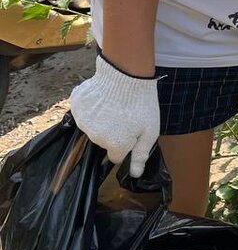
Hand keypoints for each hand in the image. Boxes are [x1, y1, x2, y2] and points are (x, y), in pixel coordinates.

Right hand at [69, 53, 160, 176]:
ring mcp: (82, 120)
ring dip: (101, 121)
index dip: (125, 146)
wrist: (126, 74)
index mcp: (114, 144)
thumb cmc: (143, 104)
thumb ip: (141, 154)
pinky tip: (103, 98)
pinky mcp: (76, 105)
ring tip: (114, 106)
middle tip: (125, 117)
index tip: (131, 133)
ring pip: (92, 127)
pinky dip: (91, 108)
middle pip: (103, 142)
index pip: (116, 156)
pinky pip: (83, 112)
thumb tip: (135, 174)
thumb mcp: (150, 131)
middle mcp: (95, 136)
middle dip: (113, 133)